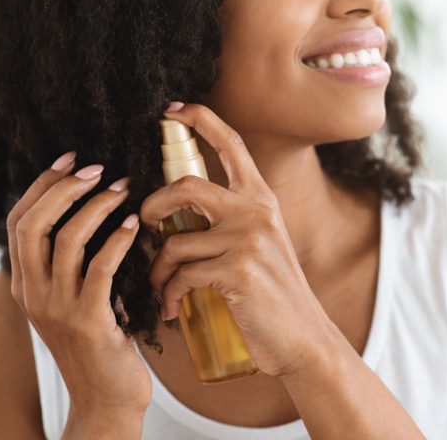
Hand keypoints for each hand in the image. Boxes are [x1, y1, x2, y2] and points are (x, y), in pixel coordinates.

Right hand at [6, 154, 150, 417]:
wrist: (107, 398)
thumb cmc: (102, 342)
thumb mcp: (75, 299)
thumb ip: (74, 264)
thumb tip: (94, 211)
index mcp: (26, 285)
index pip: (20, 222)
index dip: (42, 185)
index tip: (70, 159)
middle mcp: (34, 294)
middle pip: (33, 224)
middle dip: (63, 188)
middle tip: (97, 168)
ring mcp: (58, 308)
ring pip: (66, 240)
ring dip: (97, 207)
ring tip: (124, 188)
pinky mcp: (88, 320)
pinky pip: (99, 268)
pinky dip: (117, 239)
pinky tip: (134, 224)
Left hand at [140, 102, 336, 377]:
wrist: (302, 337)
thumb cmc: (271, 295)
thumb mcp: (260, 245)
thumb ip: (230, 222)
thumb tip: (174, 213)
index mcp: (261, 199)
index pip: (232, 144)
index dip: (201, 119)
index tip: (172, 109)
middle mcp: (257, 211)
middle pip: (186, 186)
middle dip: (152, 206)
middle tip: (144, 225)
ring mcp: (249, 239)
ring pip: (175, 241)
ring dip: (157, 270)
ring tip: (160, 287)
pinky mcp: (238, 270)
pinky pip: (181, 275)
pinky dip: (168, 294)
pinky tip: (172, 308)